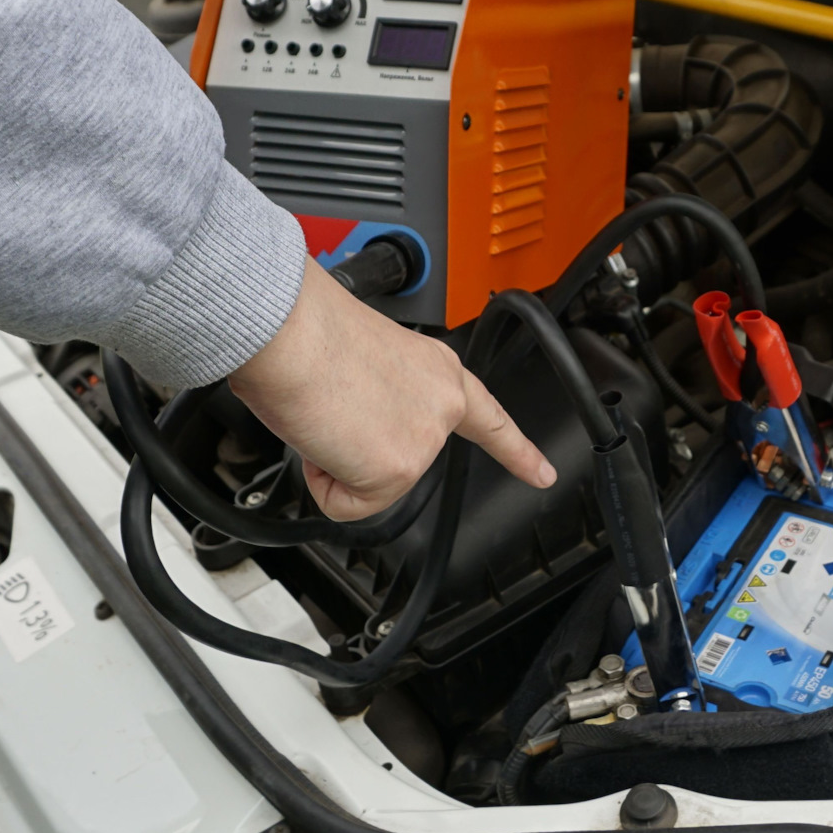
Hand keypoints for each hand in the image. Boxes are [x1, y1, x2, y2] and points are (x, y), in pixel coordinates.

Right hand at [229, 261, 554, 519]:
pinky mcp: (397, 469)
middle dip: (358, 452)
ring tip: (326, 410)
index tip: (543, 474)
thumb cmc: (308, 334)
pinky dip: (323, 479)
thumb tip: (348, 422)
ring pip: (367, 484)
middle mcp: (442, 404)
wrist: (289, 330)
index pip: (489, 418)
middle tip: (335, 407)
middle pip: (398, 464)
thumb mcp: (366, 364)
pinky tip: (322, 434)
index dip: (518, 451)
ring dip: (334, 459)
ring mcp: (425, 440)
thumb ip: (381, 399)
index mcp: (438, 371)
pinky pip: (346, 502)